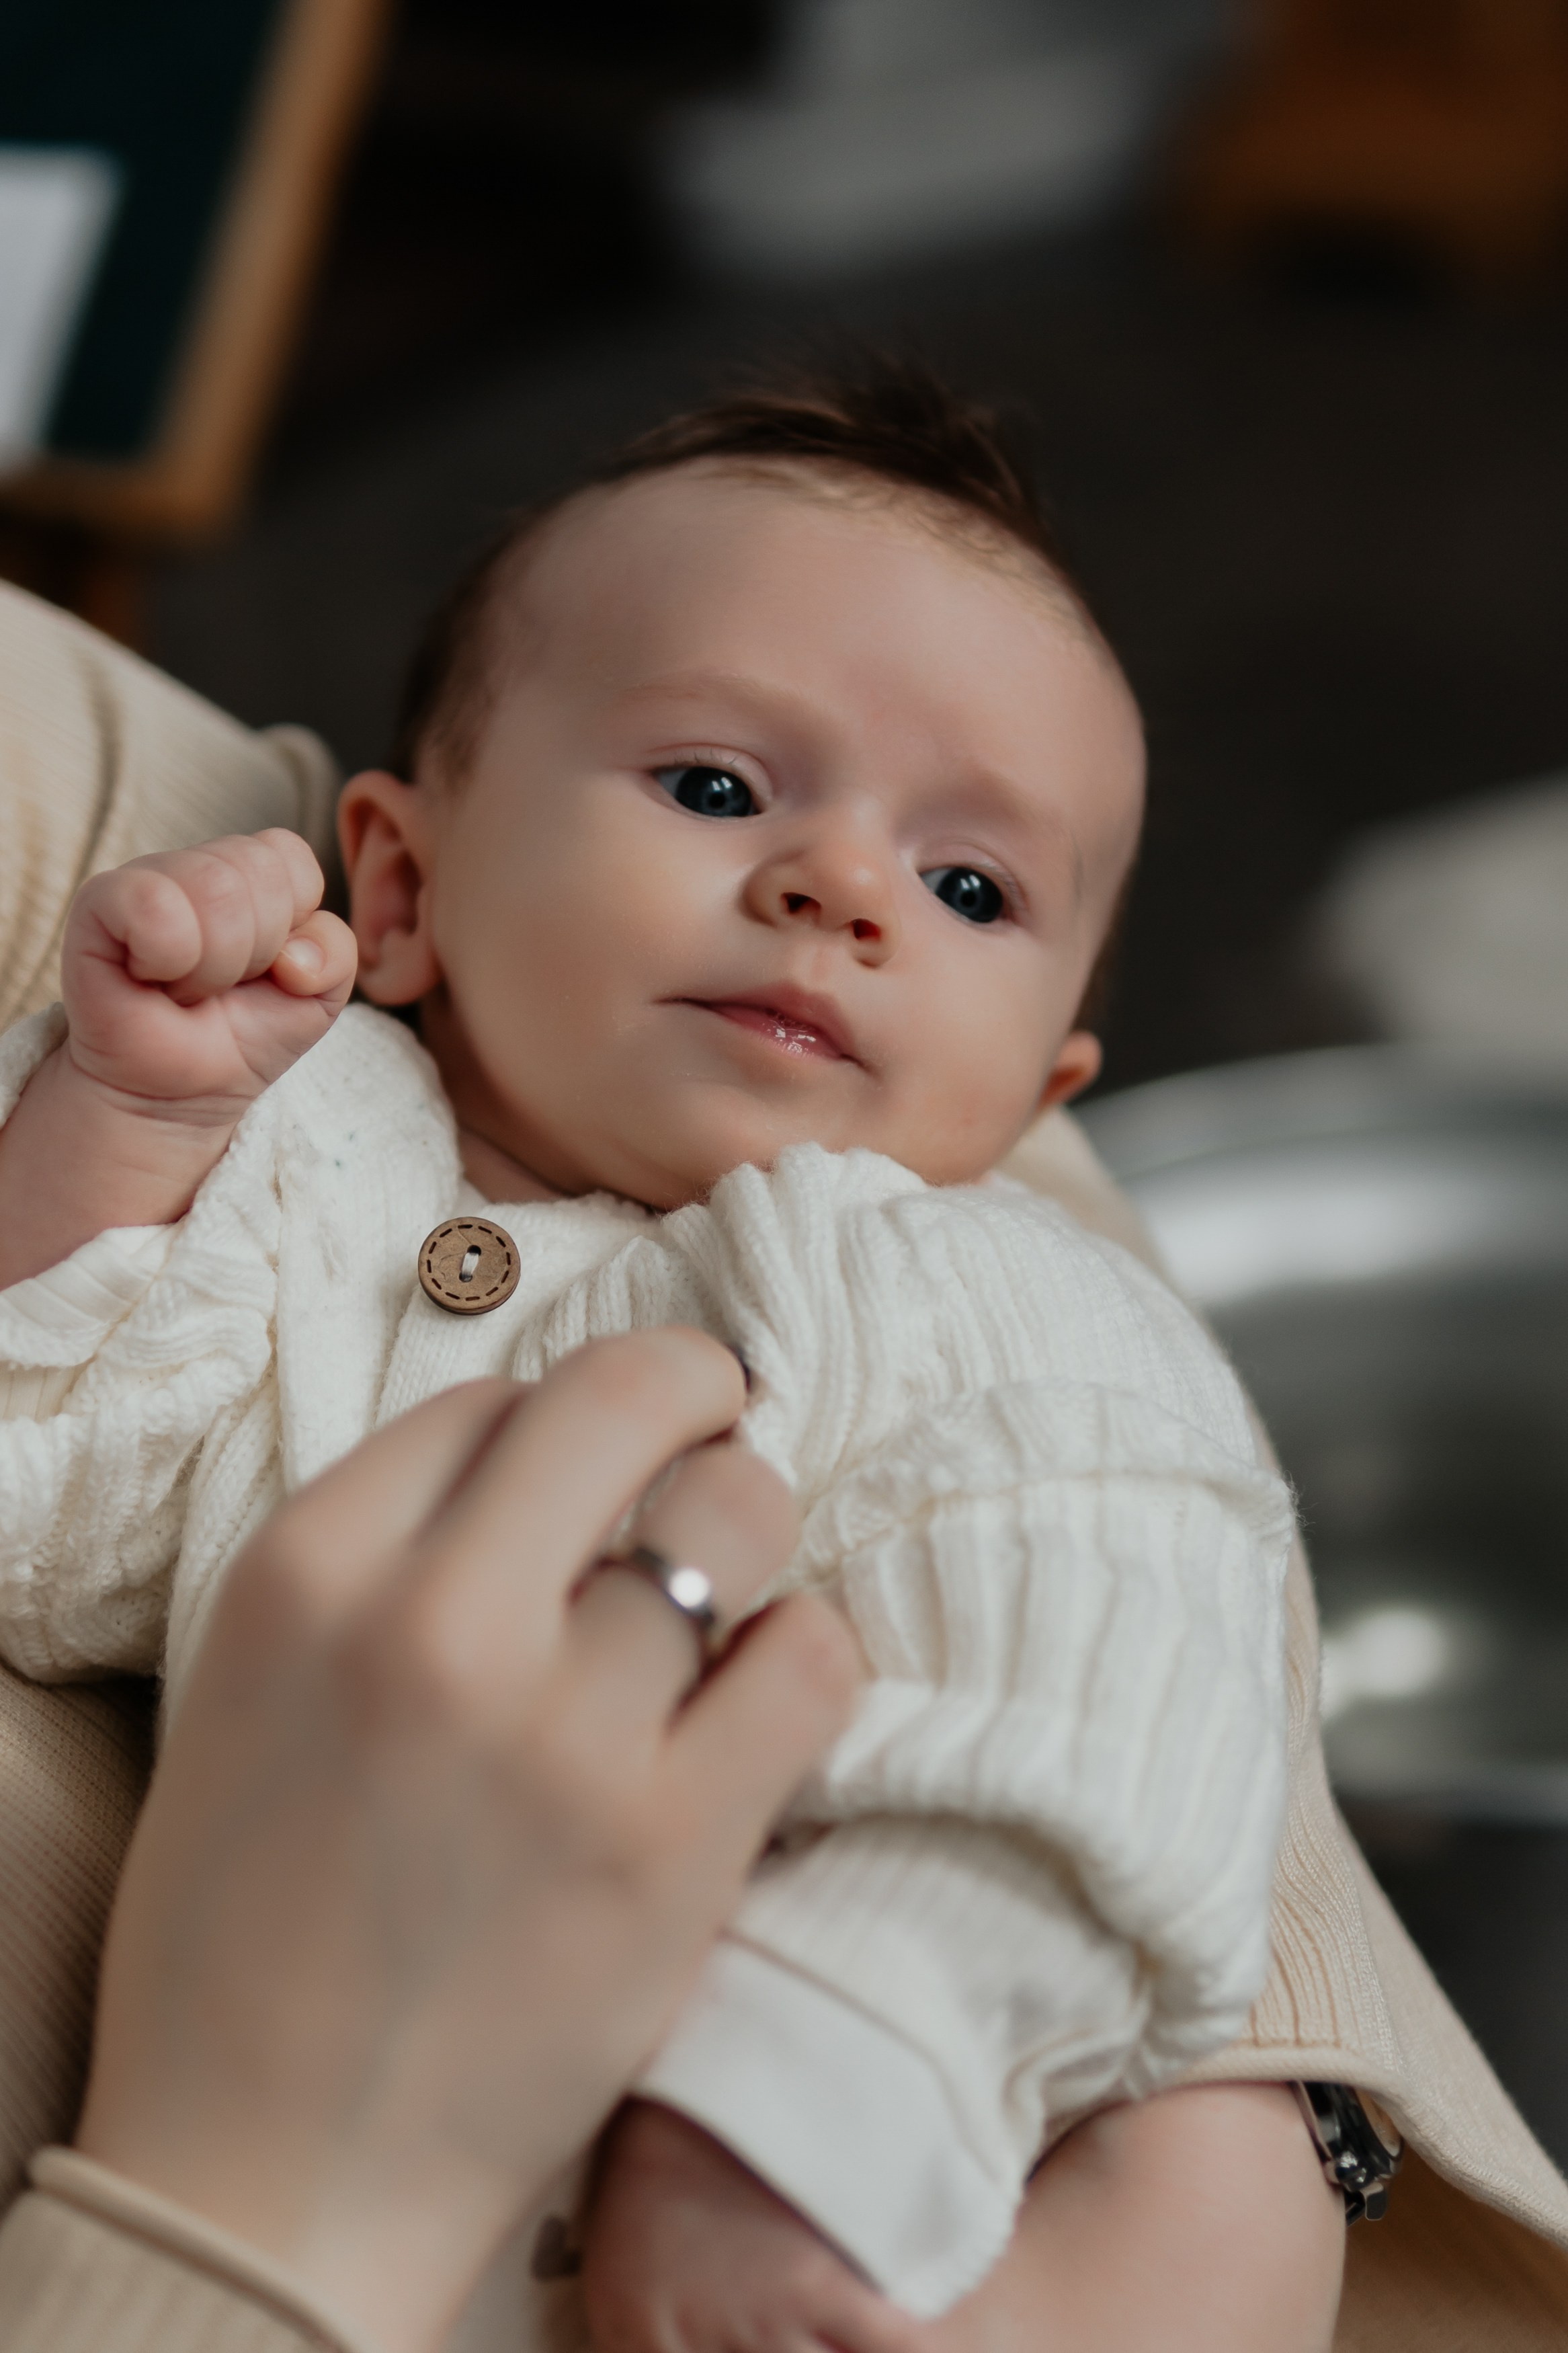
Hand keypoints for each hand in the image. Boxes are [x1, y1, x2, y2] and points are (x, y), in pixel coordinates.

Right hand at [61, 827, 355, 1119]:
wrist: (180, 1093)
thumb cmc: (242, 1034)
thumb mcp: (318, 998)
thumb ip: (337, 954)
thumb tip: (293, 956)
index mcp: (248, 872)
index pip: (290, 857)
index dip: (291, 926)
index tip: (263, 969)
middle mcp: (196, 864)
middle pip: (259, 870)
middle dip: (255, 951)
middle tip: (219, 986)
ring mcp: (144, 876)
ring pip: (215, 886)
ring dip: (214, 965)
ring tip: (187, 989)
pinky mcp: (97, 900)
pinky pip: (153, 903)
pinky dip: (168, 957)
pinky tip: (149, 978)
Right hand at [75, 1333, 859, 2352]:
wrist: (270, 2181)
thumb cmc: (250, 1937)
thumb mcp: (254, 1688)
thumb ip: (380, 1556)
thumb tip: (541, 1457)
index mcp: (306, 1572)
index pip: (491, 1397)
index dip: (556, 1424)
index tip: (584, 1472)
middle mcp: (432, 1623)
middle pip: (627, 1397)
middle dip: (691, 1395)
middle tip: (709, 1437)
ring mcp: (563, 1731)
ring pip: (740, 1509)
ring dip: (751, 1532)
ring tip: (726, 1598)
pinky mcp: (673, 1842)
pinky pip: (811, 1659)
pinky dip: (804, 1660)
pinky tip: (759, 1702)